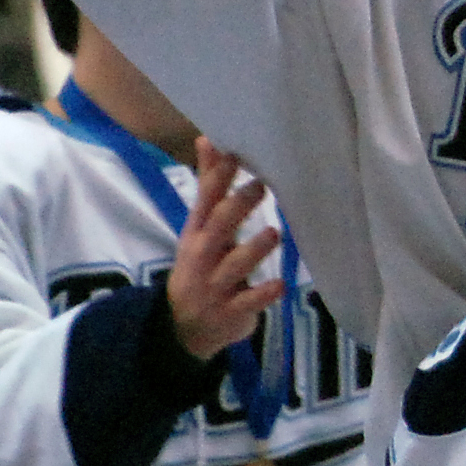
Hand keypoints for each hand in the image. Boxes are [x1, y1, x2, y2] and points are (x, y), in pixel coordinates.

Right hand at [166, 139, 283, 360]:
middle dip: (237, 207)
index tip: (236, 154)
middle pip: (217, 229)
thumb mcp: (199, 228)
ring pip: (234, 266)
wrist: (184, 327)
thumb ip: (210, 186)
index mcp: (197, 232)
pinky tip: (281, 285)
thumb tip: (208, 139)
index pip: (205, 201)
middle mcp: (203, 256)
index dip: (219, 178)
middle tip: (261, 186)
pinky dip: (264, 295)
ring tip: (274, 232)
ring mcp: (214, 285)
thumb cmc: (201, 264)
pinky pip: (247, 303)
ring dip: (253, 250)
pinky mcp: (230, 312)